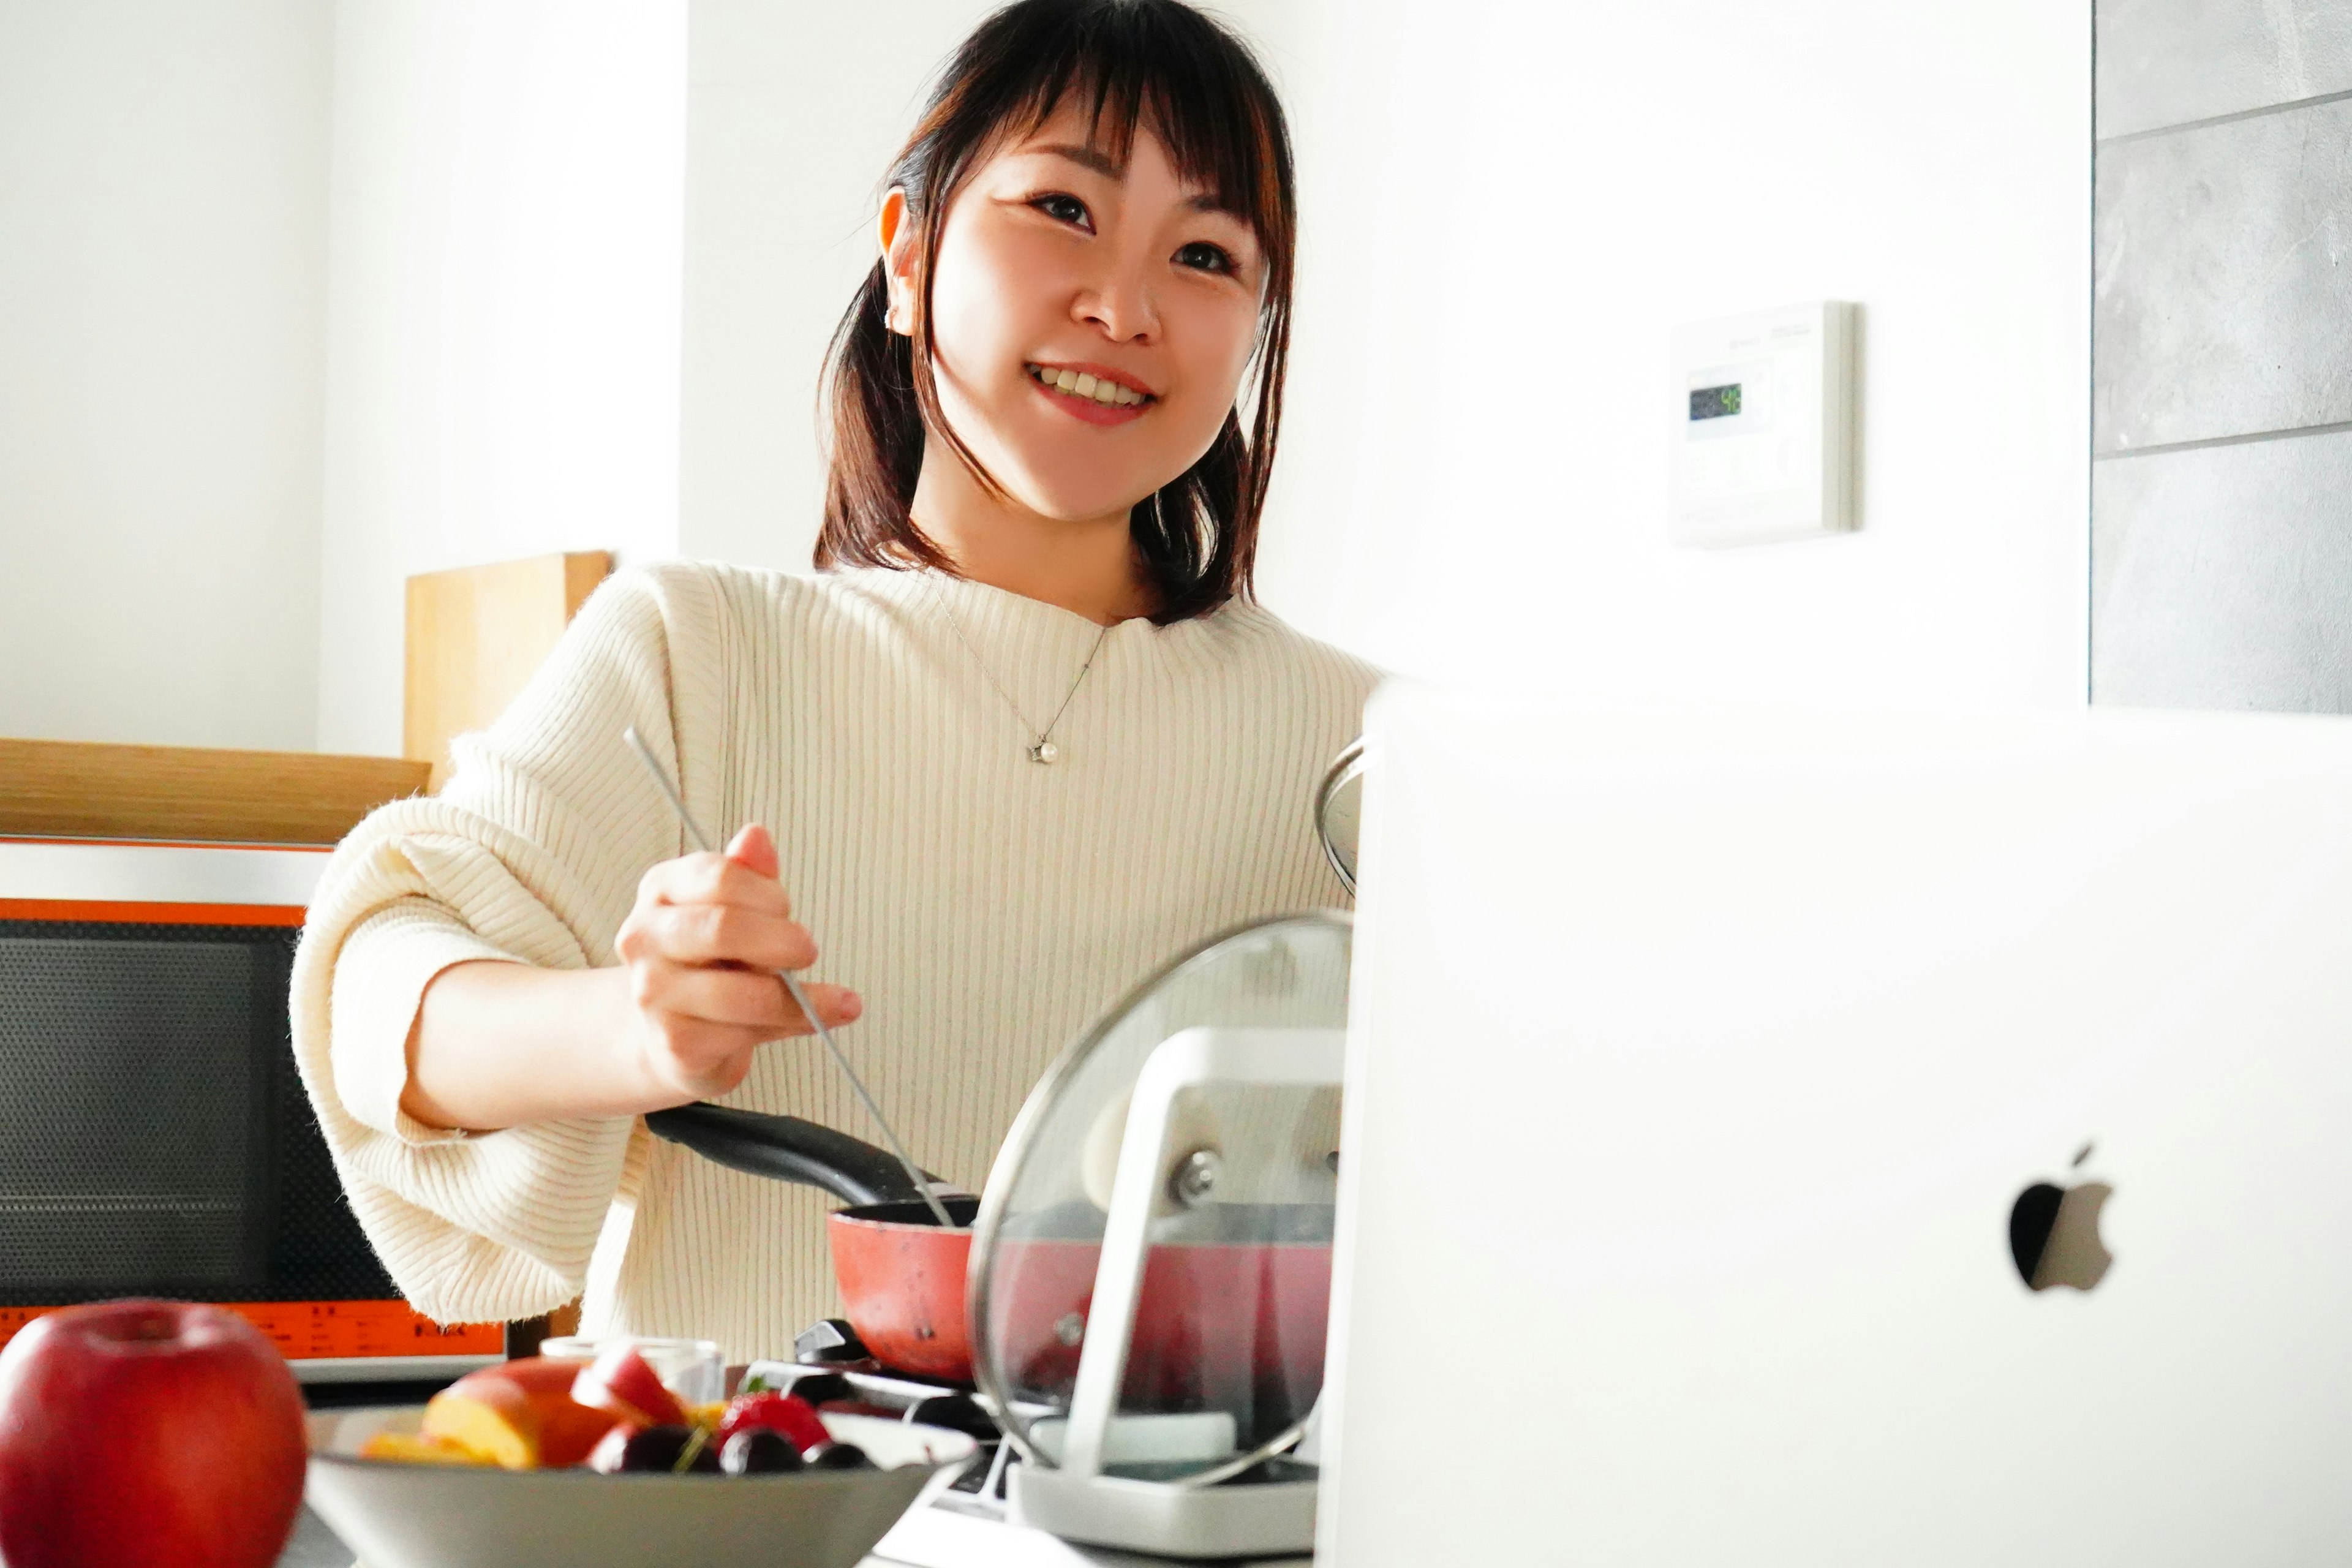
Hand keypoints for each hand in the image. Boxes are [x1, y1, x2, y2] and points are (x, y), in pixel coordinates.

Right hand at [612, 824, 860, 1103]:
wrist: (675, 1034)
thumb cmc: (714, 963)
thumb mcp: (737, 911)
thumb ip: (750, 877)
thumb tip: (756, 835)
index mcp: (660, 890)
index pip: (720, 876)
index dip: (769, 895)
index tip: (786, 910)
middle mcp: (643, 938)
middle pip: (724, 928)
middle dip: (782, 941)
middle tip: (807, 950)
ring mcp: (652, 992)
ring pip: (741, 993)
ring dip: (791, 997)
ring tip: (811, 995)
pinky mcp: (673, 1040)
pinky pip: (743, 1033)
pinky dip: (786, 1027)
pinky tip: (799, 1021)